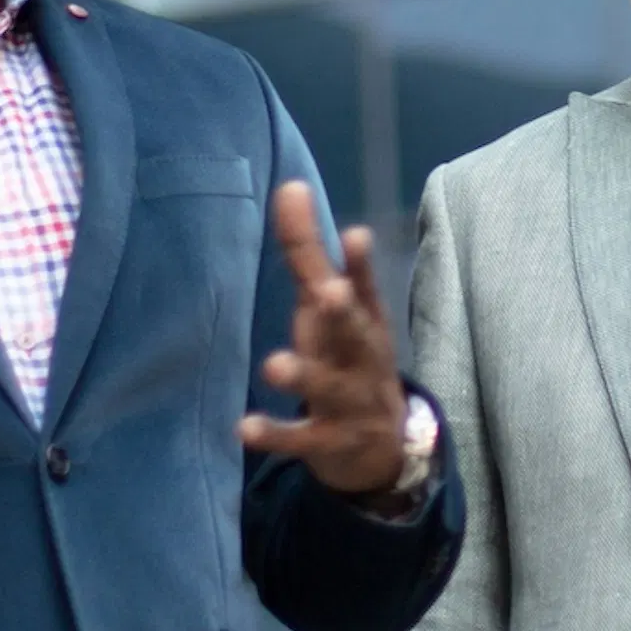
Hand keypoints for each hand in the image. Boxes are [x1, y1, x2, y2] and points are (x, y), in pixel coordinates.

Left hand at [241, 181, 412, 500]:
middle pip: (355, 331)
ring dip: (303, 374)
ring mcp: (349, 399)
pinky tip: (244, 427)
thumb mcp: (335, 306)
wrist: (385, 445)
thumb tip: (290, 185)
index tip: (353, 234)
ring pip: (327, 385)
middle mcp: (360, 354)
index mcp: (362, 318)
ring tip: (271, 365)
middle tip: (331, 292)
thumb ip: (310, 252)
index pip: (357, 283)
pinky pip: (302, 438)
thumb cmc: (349, 357)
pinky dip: (275, 434)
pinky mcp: (331, 440)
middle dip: (344, 311)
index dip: (355, 261)